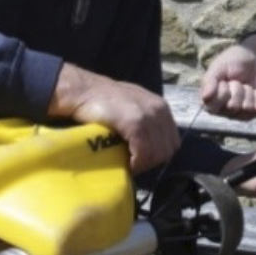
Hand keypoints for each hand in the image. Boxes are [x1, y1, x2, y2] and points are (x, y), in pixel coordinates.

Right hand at [49, 63, 179, 173]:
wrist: (83, 90)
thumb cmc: (103, 101)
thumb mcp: (132, 106)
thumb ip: (145, 121)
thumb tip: (149, 146)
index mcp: (161, 107)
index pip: (172, 142)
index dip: (158, 154)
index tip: (142, 159)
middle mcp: (159, 110)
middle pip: (167, 150)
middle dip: (152, 161)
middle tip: (134, 163)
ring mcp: (148, 116)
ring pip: (157, 153)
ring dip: (143, 163)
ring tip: (128, 163)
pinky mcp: (136, 123)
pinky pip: (144, 152)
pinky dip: (136, 163)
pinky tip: (126, 164)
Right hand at [201, 35, 255, 119]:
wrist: (255, 57)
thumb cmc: (232, 62)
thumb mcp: (218, 67)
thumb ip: (209, 81)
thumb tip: (205, 98)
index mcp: (211, 102)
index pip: (213, 107)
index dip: (221, 90)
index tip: (223, 80)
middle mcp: (225, 111)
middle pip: (232, 106)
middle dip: (236, 89)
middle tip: (236, 81)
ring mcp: (241, 114)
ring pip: (246, 107)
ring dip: (247, 91)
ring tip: (245, 84)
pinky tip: (255, 90)